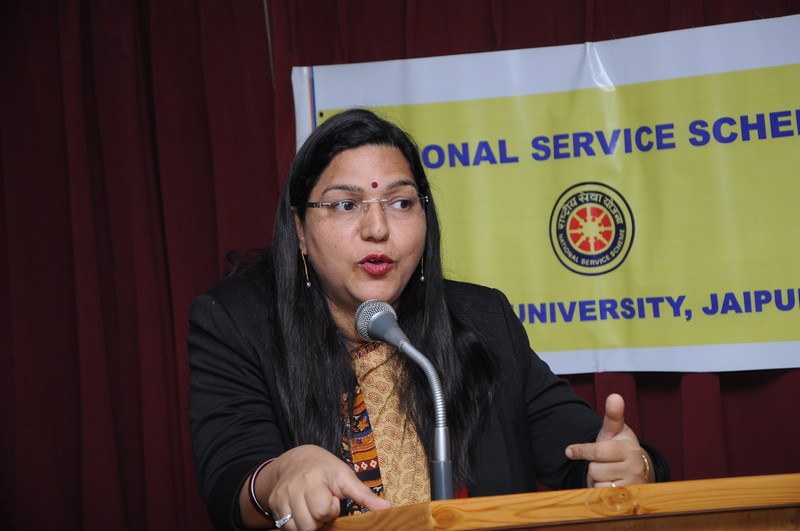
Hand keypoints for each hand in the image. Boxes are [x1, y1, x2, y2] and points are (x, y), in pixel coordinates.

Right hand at [241, 445, 391, 529]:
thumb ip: (365, 495)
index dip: (331, 510)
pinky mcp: (274, 503)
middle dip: (320, 520)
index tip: (333, 498)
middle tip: (322, 505)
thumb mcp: (346, 477)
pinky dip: (296, 525)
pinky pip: (285, 527)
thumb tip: (387, 508)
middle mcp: (294, 486)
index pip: (323, 510)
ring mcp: (281, 495)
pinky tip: (302, 512)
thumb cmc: (326, 469)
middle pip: (309, 524)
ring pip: (296, 529)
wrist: (297, 460)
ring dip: (308, 524)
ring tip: (313, 508)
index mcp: (314, 478)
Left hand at [565, 393, 652, 486]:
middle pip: (595, 469)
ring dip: (597, 479)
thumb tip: (615, 396)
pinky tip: (609, 483)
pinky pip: (601, 495)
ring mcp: (632, 485)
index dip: (581, 451)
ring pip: (597, 482)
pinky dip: (600, 490)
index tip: (569, 451)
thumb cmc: (618, 446)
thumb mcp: (614, 431)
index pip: (597, 452)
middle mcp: (634, 467)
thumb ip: (612, 415)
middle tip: (603, 462)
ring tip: (608, 472)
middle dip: (594, 465)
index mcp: (629, 449)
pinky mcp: (627, 498)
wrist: (634, 470)